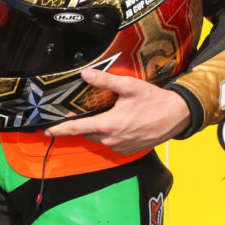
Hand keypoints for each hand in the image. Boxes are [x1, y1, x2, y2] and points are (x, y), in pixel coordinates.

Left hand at [44, 69, 189, 154]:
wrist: (177, 116)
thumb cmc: (154, 101)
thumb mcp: (128, 86)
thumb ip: (105, 81)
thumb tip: (85, 74)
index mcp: (108, 124)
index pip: (76, 128)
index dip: (60, 129)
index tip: (47, 130)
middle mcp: (112, 139)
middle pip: (86, 133)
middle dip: (80, 125)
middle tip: (78, 113)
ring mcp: (120, 146)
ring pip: (99, 138)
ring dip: (95, 129)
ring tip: (100, 115)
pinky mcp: (128, 150)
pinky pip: (111, 143)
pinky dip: (109, 134)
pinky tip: (117, 123)